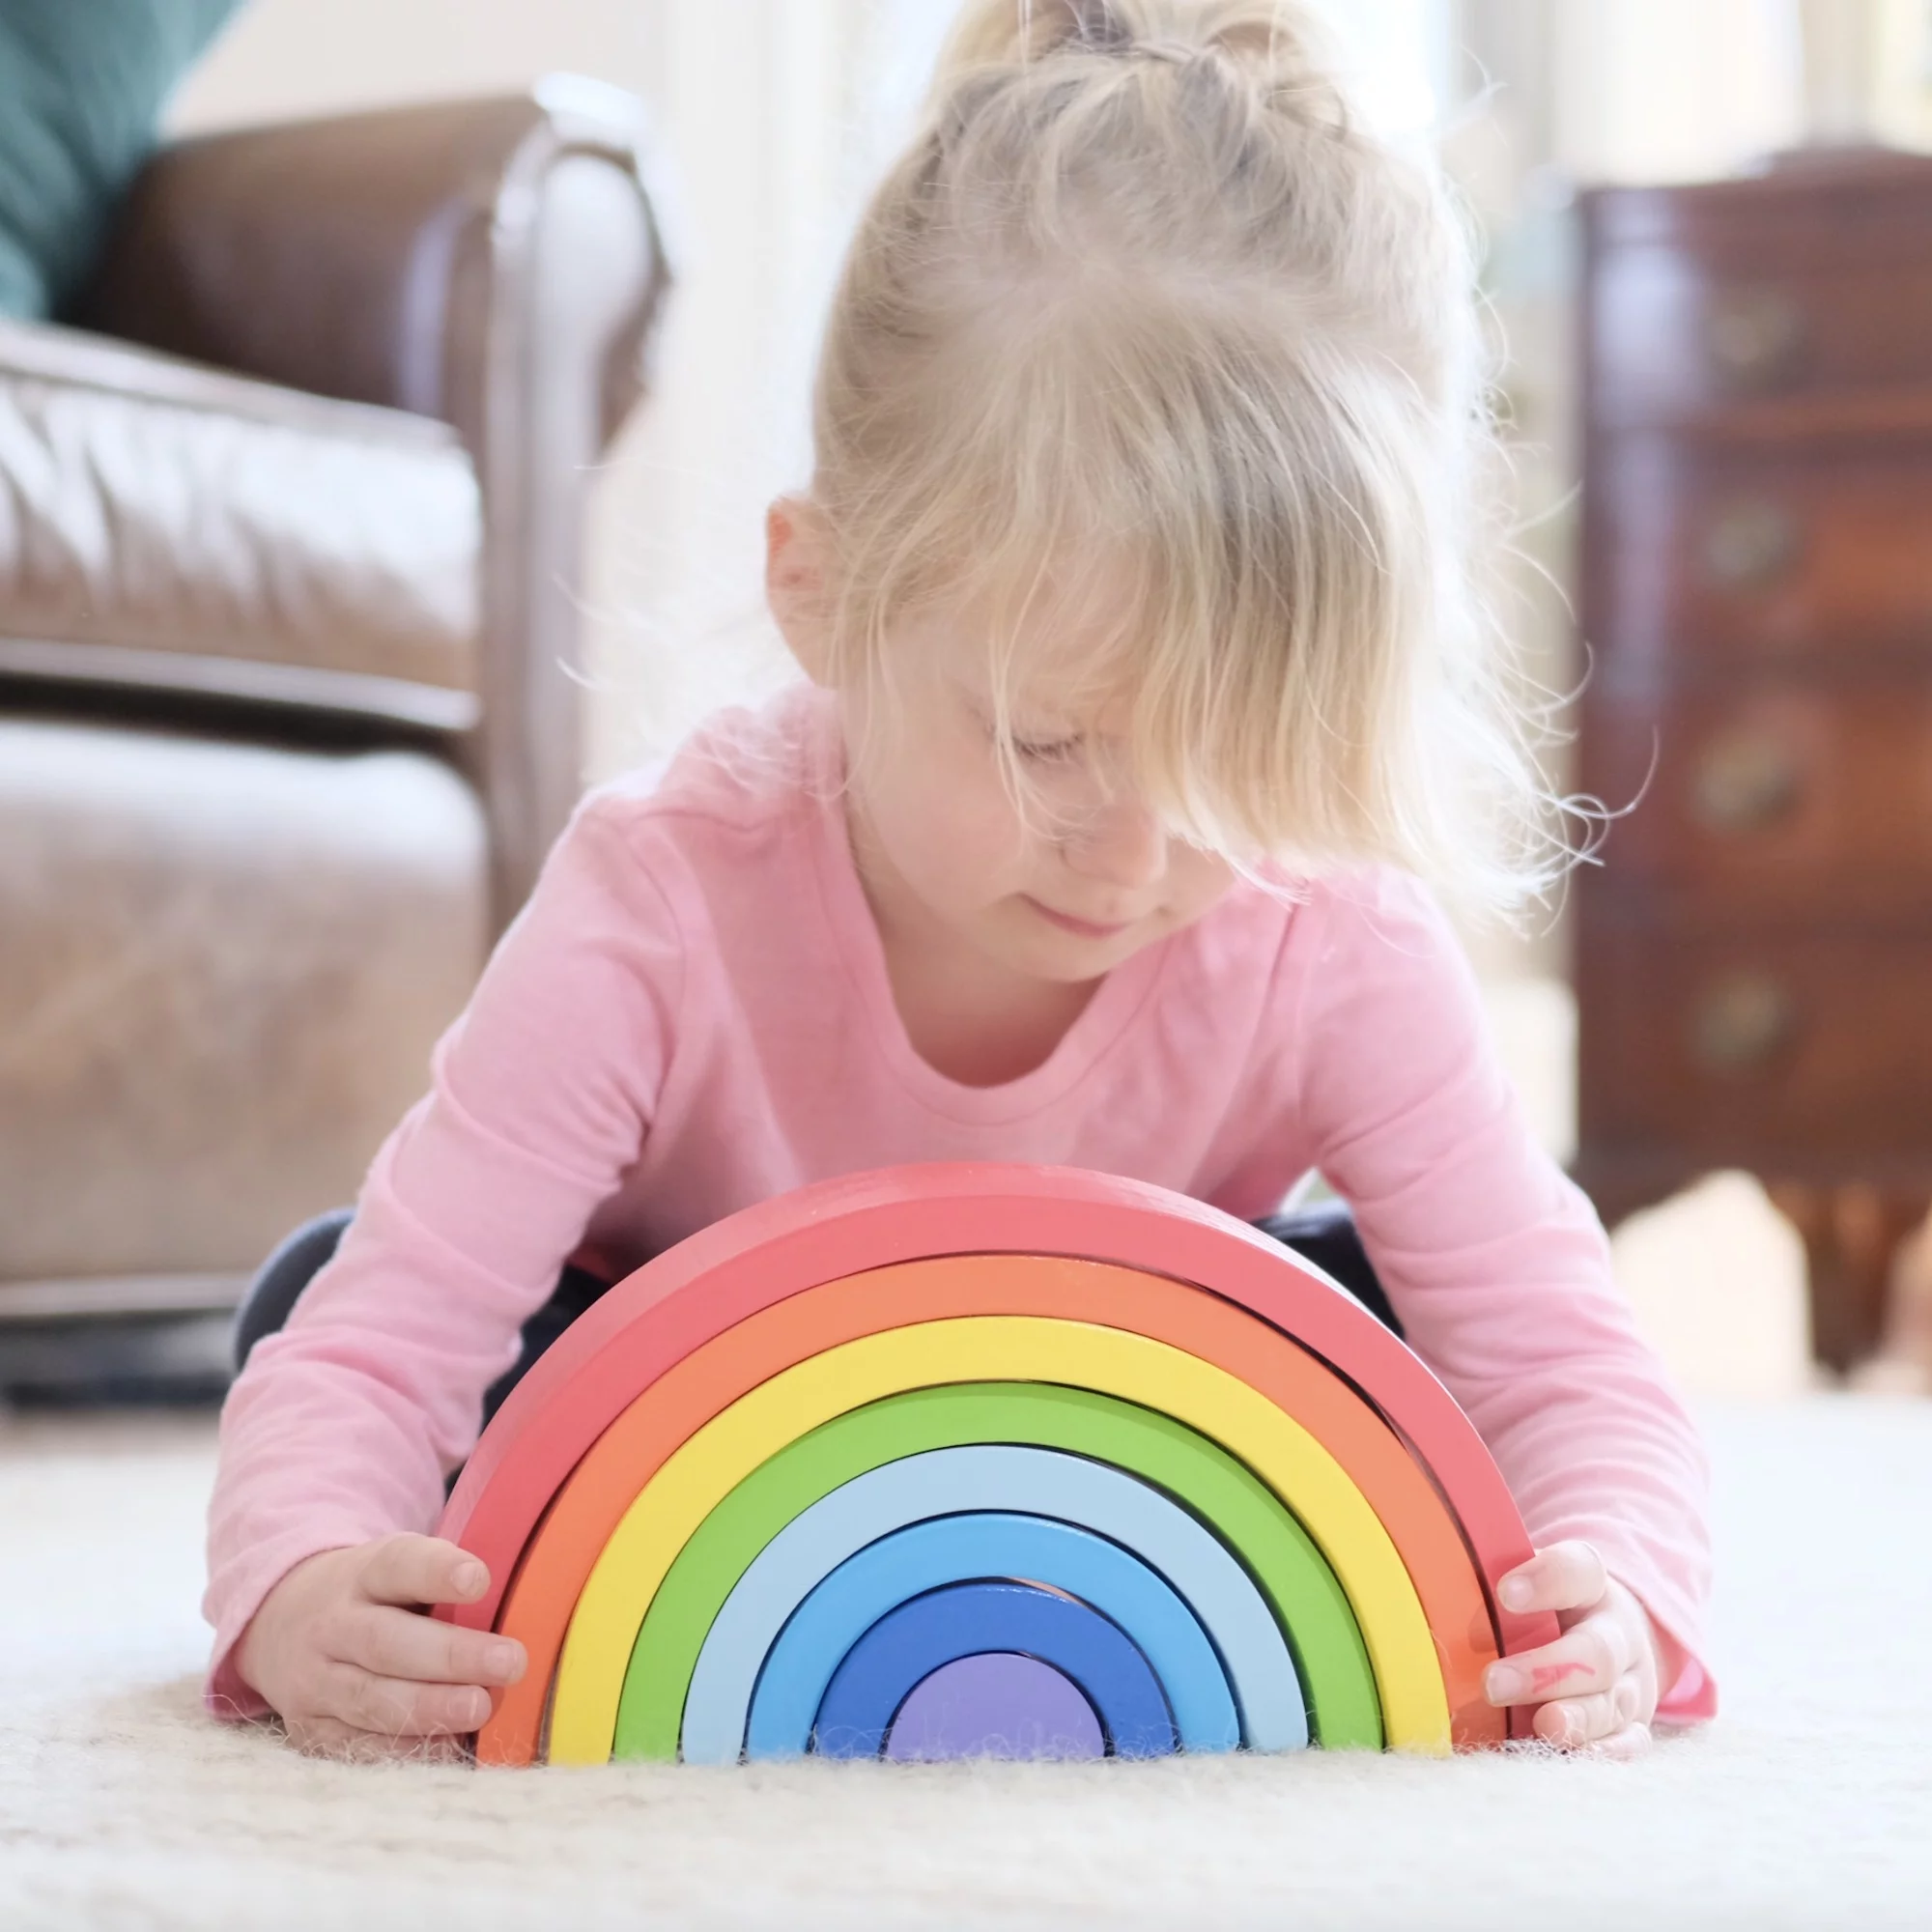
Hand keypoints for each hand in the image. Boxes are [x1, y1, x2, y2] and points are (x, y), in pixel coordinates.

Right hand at [236, 1534, 525, 1758]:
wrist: (280, 1622)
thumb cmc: (376, 1596)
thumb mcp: (399, 1568)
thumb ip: (447, 1584)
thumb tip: (528, 1606)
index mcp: (362, 1573)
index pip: (398, 1565)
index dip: (438, 1572)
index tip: (482, 1580)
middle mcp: (331, 1626)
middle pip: (387, 1641)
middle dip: (451, 1656)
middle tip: (511, 1663)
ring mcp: (314, 1681)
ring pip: (371, 1699)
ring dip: (430, 1709)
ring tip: (481, 1709)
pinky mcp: (309, 1730)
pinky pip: (356, 1746)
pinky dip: (403, 1750)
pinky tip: (446, 1748)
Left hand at [1483, 1541, 1666, 1756]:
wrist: (1619, 1633)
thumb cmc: (1550, 1606)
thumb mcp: (1531, 1579)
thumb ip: (1491, 1578)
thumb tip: (1428, 1569)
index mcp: (1591, 1586)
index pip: (1578, 1571)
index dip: (1547, 1580)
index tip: (1505, 1592)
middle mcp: (1617, 1634)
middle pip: (1597, 1651)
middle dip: (1546, 1670)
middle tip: (1493, 1683)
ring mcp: (1629, 1682)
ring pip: (1612, 1700)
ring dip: (1577, 1717)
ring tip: (1543, 1725)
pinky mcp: (1633, 1723)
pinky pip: (1630, 1741)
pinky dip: (1605, 1751)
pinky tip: (1571, 1752)